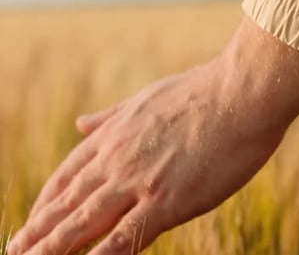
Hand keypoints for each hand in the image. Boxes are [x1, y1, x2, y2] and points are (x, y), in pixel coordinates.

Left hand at [8, 17, 298, 254]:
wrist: (241, 94)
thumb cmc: (205, 93)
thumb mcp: (147, 98)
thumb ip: (112, 115)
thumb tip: (80, 122)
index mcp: (116, 135)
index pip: (68, 175)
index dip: (46, 201)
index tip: (33, 220)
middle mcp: (118, 158)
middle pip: (68, 202)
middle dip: (39, 230)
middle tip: (16, 250)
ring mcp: (140, 180)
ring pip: (85, 221)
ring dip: (54, 246)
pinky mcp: (168, 200)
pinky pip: (125, 236)